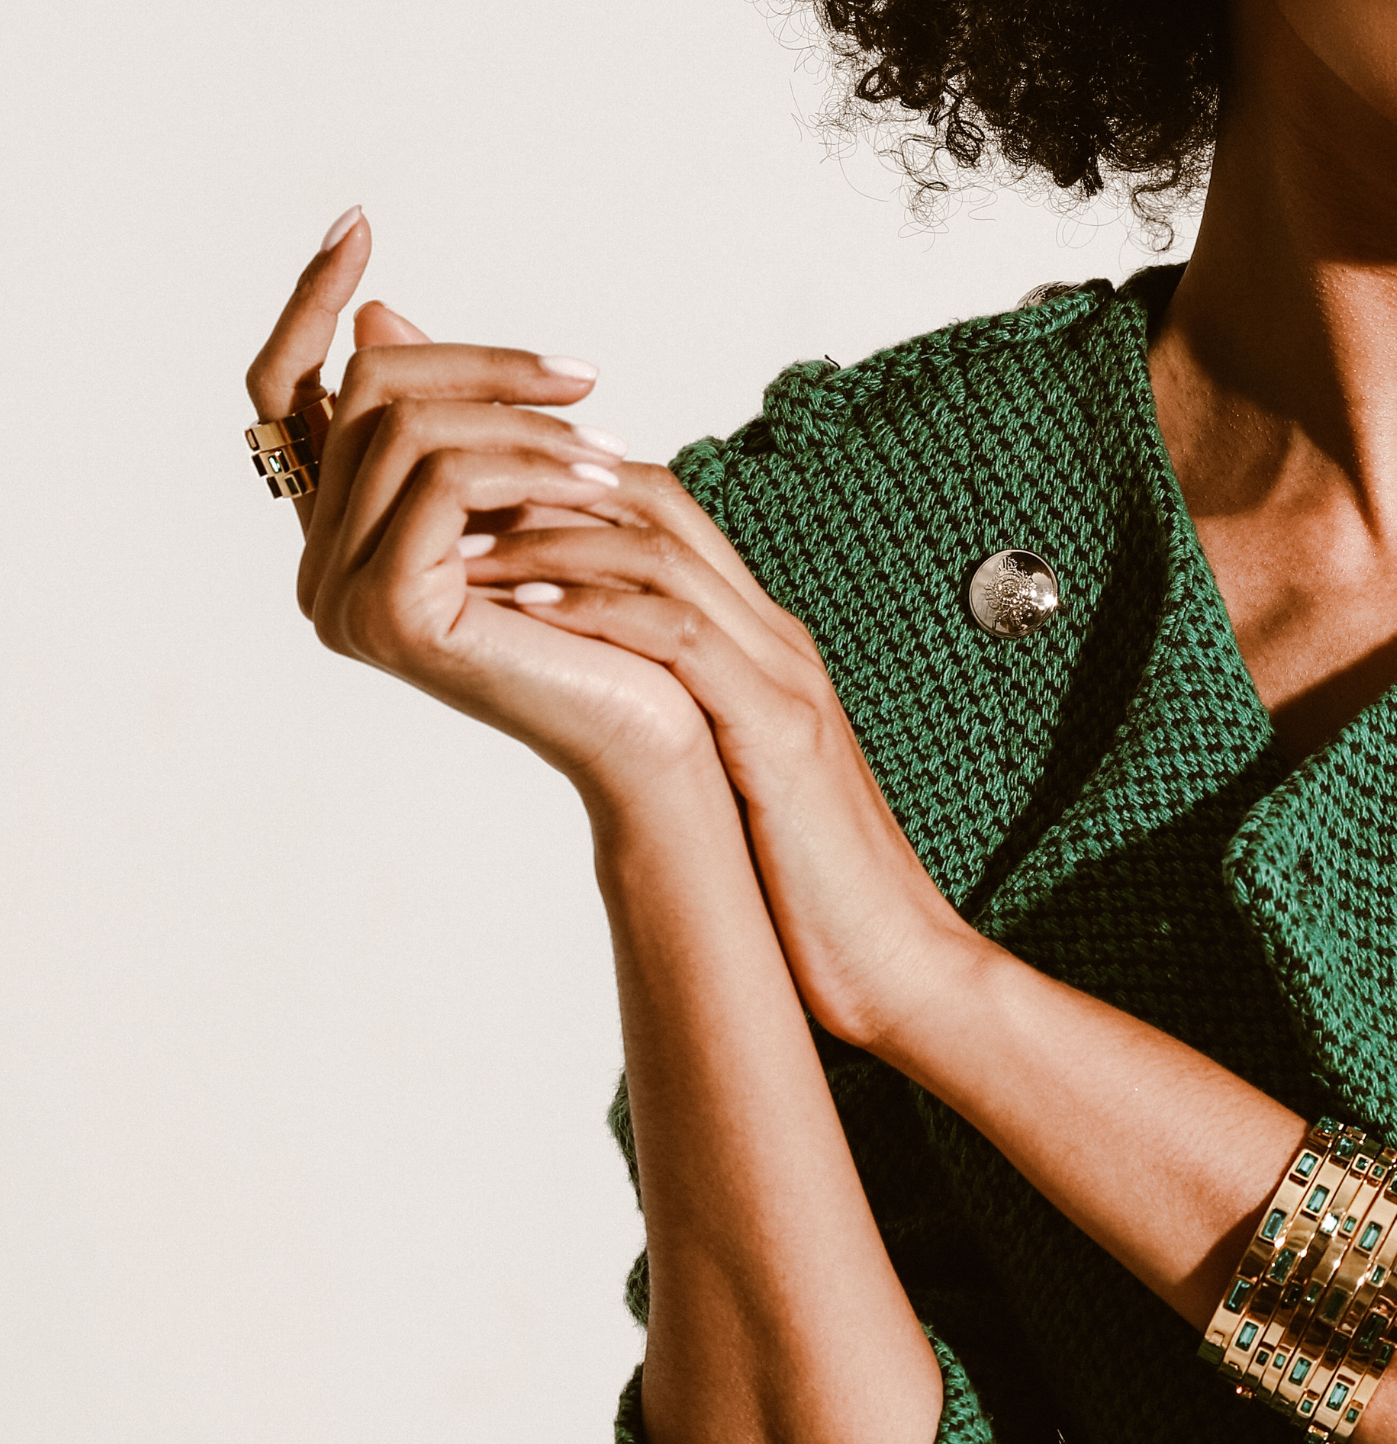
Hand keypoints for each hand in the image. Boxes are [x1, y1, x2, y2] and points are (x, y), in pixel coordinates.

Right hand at [244, 209, 718, 794]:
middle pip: (366, 387)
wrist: (655, 719)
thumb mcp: (524, 486)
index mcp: (339, 525)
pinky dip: (531, 465)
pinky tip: (601, 482)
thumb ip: (452, 413)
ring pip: (409, 426)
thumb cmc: (600, 602)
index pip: (283, 391)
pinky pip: (444, 482)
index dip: (309, 302)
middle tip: (582, 375)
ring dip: (527, 422)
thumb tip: (385, 312)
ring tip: (613, 447)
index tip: (357, 224)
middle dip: (482, 363)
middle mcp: (318, 562)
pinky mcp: (386, 614)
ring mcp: (338, 596)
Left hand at [458, 487, 983, 1048]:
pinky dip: (602, 613)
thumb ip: (679, 725)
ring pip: (665, 555)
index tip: (470, 505)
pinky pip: (685, 640)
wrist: (901, 959)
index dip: (567, 490)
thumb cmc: (809, 885)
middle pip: (662, 504)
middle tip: (449, 497)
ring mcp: (785, 678)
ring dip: (554, 540)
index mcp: (766, 643)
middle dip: (549, 484)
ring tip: (461, 547)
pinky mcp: (780, 733)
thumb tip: (588, 715)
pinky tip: (528, 613)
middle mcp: (777, 639)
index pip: (665, 516)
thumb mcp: (733, 777)